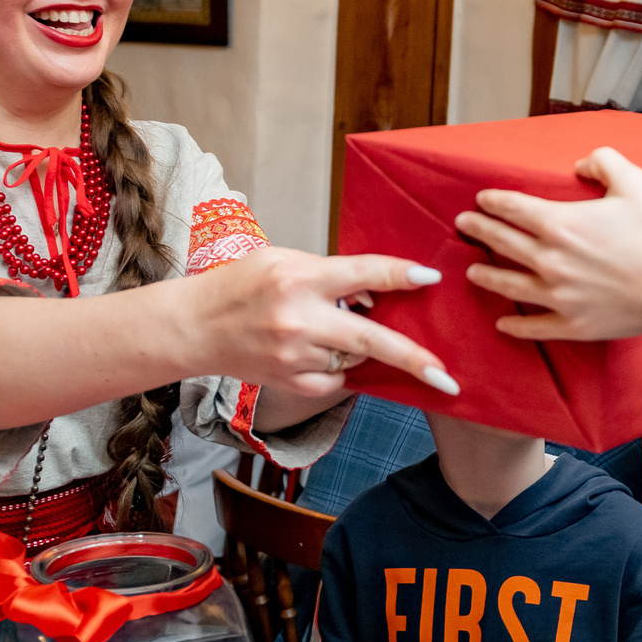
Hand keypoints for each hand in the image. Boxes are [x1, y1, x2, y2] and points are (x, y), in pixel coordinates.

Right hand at [192, 247, 456, 401]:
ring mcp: (295, 356)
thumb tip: (374, 294)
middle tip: (447, 376)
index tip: (431, 277)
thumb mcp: (283, 261)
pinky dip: (339, 367)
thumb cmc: (240, 285)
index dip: (400, 275)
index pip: (362, 274)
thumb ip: (330, 273)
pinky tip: (314, 351)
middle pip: (370, 339)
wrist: (195, 328)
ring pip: (354, 357)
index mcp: (298, 279)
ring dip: (358, 346)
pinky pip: (336, 379)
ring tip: (324, 329)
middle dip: (413, 358)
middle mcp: (299, 320)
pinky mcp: (291, 381)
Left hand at [458, 147, 641, 341]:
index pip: (514, 208)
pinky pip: (534, 327)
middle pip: (503, 242)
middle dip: (480, 230)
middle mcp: (550, 260)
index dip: (493, 201)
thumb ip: (604, 163)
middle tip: (464, 225)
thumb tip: (582, 164)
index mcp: (561, 223)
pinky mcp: (573, 324)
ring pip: (509, 284)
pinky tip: (502, 323)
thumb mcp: (635, 183)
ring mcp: (558, 296)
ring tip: (473, 271)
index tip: (481, 199)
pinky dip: (515, 326)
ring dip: (487, 275)